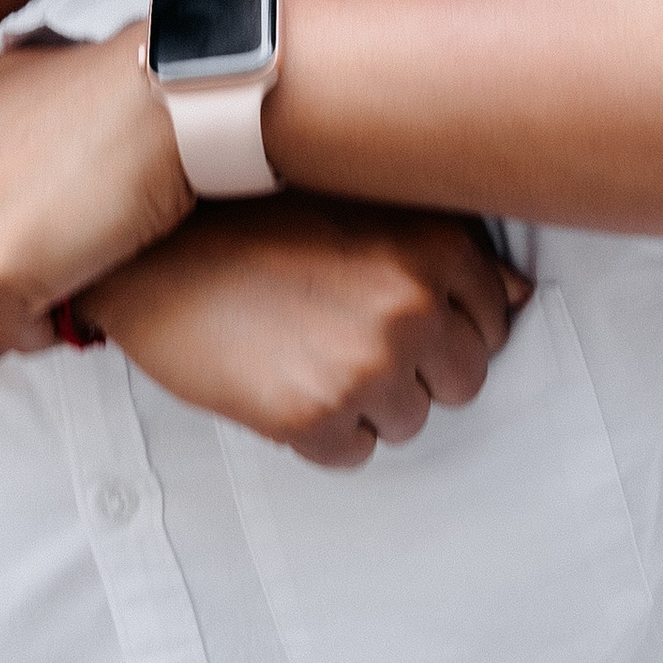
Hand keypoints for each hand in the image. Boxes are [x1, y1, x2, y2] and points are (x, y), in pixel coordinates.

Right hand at [83, 199, 528, 464]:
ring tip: (304, 348)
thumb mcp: (358, 208)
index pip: (494, 321)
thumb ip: (441, 250)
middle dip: (415, 370)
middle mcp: (413, 306)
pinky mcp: (314, 417)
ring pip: (408, 422)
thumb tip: (518, 296)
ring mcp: (367, 366)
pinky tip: (279, 379)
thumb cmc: (247, 220)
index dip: (443, 324)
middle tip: (343, 334)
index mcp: (435, 247)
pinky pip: (352, 454)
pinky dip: (321, 434)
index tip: (391, 312)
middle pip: (462, 381)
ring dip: (366, 402)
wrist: (144, 251)